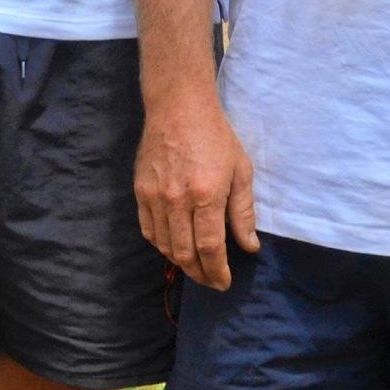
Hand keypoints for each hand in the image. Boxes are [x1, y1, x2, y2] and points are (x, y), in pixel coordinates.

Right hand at [133, 89, 258, 290]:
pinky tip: (174, 247)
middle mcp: (177, 201)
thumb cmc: (216, 136)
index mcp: (206, 196)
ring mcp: (155, 196)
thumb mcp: (241, 171)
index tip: (225, 282)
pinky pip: (148, 230)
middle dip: (200, 274)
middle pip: (185, 253)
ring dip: (181, 263)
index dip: (217, 272)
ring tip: (196, 268)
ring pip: (164, 245)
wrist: (178, 107)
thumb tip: (249, 246)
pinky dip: (161, 245)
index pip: (210, 248)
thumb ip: (243, 212)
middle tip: (212, 281)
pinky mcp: (140, 191)